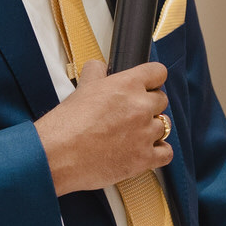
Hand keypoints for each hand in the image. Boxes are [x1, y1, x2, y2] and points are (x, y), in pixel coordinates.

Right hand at [35, 60, 172, 194]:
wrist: (59, 154)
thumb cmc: (67, 124)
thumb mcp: (82, 88)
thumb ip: (96, 73)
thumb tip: (99, 67)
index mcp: (128, 85)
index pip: (158, 73)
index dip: (152, 80)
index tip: (148, 86)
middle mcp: (141, 107)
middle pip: (162, 100)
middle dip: (149, 106)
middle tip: (132, 114)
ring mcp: (145, 133)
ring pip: (164, 126)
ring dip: (151, 130)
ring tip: (133, 135)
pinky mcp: (144, 158)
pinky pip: (166, 153)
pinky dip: (158, 152)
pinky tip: (145, 151)